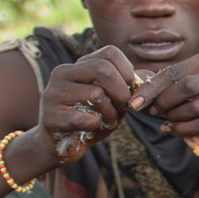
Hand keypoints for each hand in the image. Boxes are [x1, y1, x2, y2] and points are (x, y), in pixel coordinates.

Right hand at [38, 46, 137, 164]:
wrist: (59, 145)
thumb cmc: (89, 119)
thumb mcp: (112, 100)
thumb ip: (127, 86)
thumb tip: (148, 76)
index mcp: (76, 66)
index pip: (109, 52)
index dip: (127, 71)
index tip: (129, 89)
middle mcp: (62, 74)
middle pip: (103, 69)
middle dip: (122, 91)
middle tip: (123, 107)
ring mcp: (53, 94)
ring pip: (96, 94)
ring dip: (111, 112)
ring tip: (108, 121)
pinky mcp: (50, 117)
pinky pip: (85, 118)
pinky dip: (97, 125)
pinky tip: (93, 128)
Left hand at [129, 52, 198, 148]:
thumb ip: (178, 82)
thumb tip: (140, 85)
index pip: (174, 72)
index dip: (151, 88)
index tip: (134, 102)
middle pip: (183, 88)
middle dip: (162, 103)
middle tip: (154, 113)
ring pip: (191, 108)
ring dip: (173, 118)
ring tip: (167, 122)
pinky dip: (183, 130)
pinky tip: (175, 130)